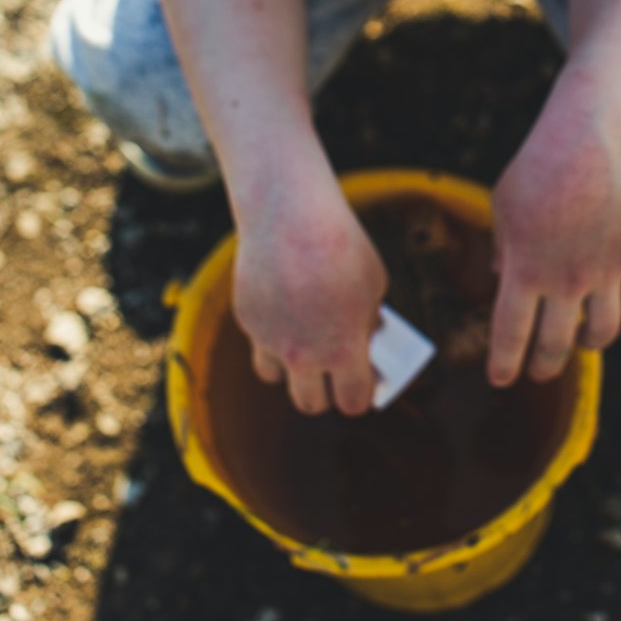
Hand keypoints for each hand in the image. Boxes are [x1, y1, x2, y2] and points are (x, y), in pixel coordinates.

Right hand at [232, 151, 387, 415]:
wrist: (292, 215)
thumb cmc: (341, 245)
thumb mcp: (373, 284)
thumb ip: (368, 321)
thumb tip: (365, 339)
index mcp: (343, 350)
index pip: (352, 402)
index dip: (359, 397)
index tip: (362, 385)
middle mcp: (303, 355)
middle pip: (309, 404)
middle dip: (323, 393)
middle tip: (333, 372)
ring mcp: (270, 339)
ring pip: (276, 378)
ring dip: (290, 369)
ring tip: (303, 344)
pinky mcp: (247, 319)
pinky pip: (259, 340)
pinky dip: (270, 332)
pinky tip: (283, 306)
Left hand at [487, 61, 620, 386]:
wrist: (591, 136)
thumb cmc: (540, 166)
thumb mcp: (504, 204)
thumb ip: (503, 248)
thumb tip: (499, 279)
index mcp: (523, 268)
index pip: (510, 336)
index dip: (504, 364)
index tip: (500, 379)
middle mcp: (565, 279)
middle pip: (555, 346)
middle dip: (543, 367)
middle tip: (539, 371)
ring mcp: (606, 270)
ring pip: (602, 334)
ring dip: (587, 343)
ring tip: (579, 338)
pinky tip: (619, 300)